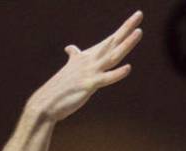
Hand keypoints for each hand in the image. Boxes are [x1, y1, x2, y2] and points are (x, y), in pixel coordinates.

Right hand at [25, 11, 142, 121]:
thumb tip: (70, 48)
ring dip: (126, 45)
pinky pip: (105, 78)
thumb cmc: (60, 87)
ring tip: (139, 32)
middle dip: (126, 29)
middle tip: (139, 14)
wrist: (46, 101)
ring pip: (112, 56)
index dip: (123, 29)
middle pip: (113, 43)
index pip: (110, 40)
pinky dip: (117, 73)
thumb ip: (74, 57)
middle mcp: (90, 60)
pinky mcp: (89, 85)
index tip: (136, 17)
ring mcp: (90, 72)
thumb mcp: (69, 69)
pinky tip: (128, 68)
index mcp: (88, 56)